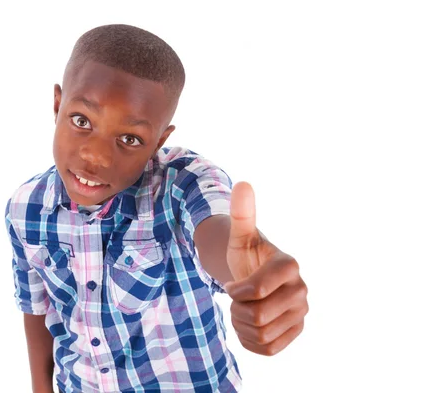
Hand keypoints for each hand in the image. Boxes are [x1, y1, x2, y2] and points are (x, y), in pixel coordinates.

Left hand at [224, 182, 307, 355]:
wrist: (255, 277)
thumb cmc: (246, 255)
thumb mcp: (240, 236)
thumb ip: (242, 213)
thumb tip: (243, 184)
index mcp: (289, 266)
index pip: (254, 291)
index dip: (234, 292)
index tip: (233, 286)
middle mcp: (302, 290)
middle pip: (256, 316)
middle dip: (237, 310)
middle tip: (236, 300)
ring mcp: (301, 313)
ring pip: (260, 334)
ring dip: (241, 325)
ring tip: (244, 309)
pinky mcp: (296, 332)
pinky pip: (268, 349)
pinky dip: (250, 341)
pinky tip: (250, 325)